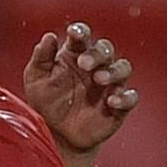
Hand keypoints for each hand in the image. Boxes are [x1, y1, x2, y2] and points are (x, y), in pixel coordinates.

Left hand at [23, 22, 138, 156]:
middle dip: (97, 54)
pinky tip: (112, 101)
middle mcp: (95, 66)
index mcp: (74, 55)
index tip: (73, 32)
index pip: (81, 37)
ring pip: (122, 68)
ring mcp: (109, 85)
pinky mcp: (118, 106)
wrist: (55, 135)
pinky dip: (124, 98)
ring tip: (99, 79)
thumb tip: (48, 37)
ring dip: (113, 71)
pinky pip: (130, 97)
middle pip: (105, 49)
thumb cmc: (46, 102)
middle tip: (83, 63)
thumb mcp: (36, 79)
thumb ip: (41, 57)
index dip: (80, 32)